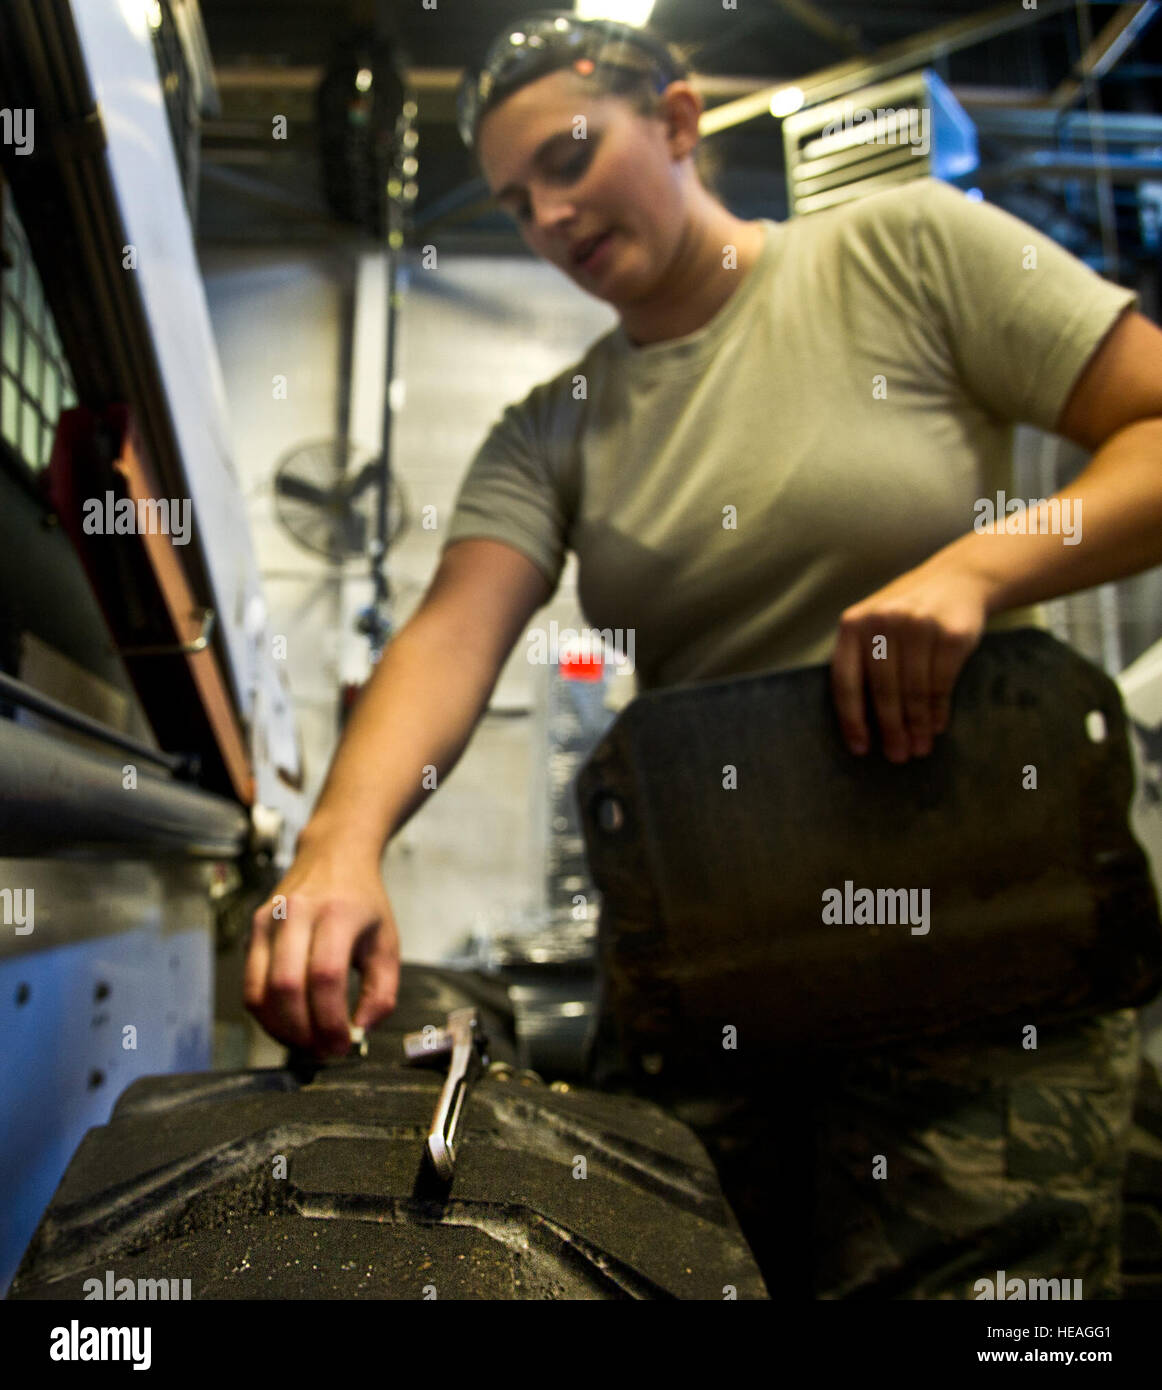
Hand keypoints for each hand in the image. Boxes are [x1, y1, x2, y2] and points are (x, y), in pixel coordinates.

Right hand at [244, 837, 399, 1057]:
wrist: (333, 855)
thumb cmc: (362, 901)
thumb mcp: (387, 941)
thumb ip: (382, 991)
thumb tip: (361, 1030)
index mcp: (337, 913)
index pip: (325, 977)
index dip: (331, 1020)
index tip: (344, 1045)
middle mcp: (297, 913)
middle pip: (286, 987)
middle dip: (304, 1032)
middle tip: (324, 1050)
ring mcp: (268, 920)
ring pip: (260, 990)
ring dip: (281, 1029)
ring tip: (307, 1042)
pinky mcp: (252, 929)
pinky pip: (249, 984)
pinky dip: (266, 1014)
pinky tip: (288, 1023)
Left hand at [830, 560, 991, 761]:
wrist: (958, 578)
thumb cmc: (907, 615)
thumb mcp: (875, 626)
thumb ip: (862, 661)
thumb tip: (860, 726)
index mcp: (853, 624)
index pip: (845, 680)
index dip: (851, 719)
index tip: (860, 749)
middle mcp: (882, 622)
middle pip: (882, 690)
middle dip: (890, 729)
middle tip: (897, 756)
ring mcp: (918, 625)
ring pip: (914, 691)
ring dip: (917, 726)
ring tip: (919, 748)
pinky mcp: (951, 634)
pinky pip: (941, 683)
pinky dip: (938, 710)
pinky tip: (937, 726)